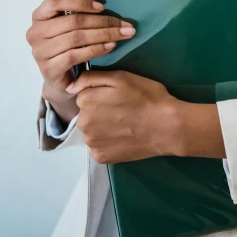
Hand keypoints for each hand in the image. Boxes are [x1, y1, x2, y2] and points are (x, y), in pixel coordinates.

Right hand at [26, 0, 135, 121]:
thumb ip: (68, 4)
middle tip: (125, 25)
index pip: (55, 1)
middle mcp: (35, 32)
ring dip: (103, 35)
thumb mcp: (67, 24)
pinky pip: (75, 55)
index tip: (103, 7)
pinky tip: (110, 47)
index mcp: (39, 16)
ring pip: (76, 38)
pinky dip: (96, 49)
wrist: (60, 80)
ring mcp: (40, 52)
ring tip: (122, 35)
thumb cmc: (66, 46)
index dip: (80, 2)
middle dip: (103, 22)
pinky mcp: (49, 69)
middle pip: (72, 21)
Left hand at [66, 70, 181, 163]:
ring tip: (125, 124)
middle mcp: (83, 124)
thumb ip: (91, 78)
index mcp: (86, 101)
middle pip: (86, 114)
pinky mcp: (100, 158)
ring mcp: (91, 143)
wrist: (166, 126)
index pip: (84, 95)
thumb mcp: (121, 77)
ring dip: (102, 127)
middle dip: (99, 110)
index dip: (101, 94)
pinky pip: (99, 146)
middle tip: (122, 110)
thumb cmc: (146, 97)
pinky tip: (123, 137)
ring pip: (92, 131)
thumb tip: (69, 86)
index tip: (117, 96)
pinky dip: (108, 142)